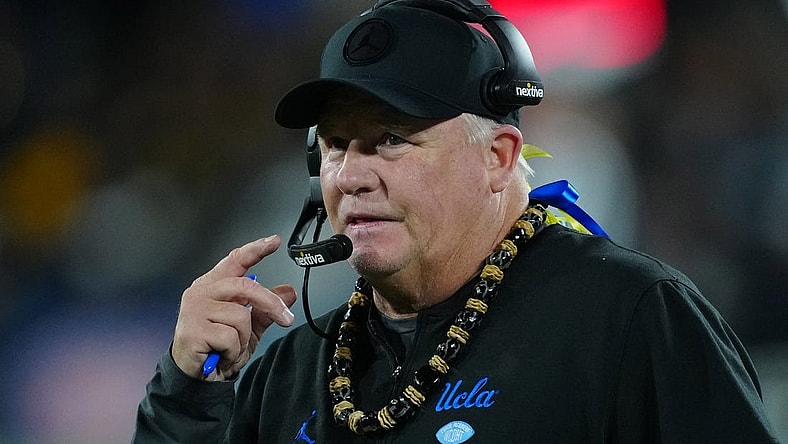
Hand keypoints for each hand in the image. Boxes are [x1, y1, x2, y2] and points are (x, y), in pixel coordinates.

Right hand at [171, 235, 296, 380]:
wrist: (196, 377)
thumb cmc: (218, 348)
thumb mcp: (249, 327)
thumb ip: (266, 309)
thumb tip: (289, 292)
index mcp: (214, 285)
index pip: (236, 260)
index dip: (256, 250)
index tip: (274, 241)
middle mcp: (202, 292)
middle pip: (246, 286)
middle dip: (271, 304)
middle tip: (286, 319)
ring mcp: (195, 309)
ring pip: (241, 316)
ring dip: (244, 338)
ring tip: (231, 347)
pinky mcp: (193, 329)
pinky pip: (231, 336)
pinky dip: (234, 351)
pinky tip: (222, 354)